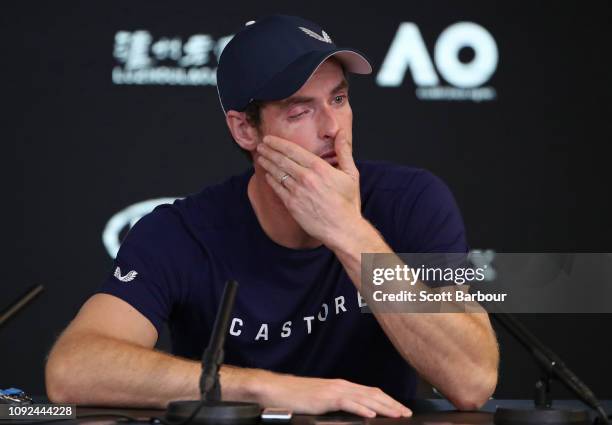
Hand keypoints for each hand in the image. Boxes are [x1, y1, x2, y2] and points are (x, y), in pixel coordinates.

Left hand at [255, 130, 362, 249]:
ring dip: (267, 164)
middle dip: (269, 151)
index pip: (293, 150)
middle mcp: (305, 178)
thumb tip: (341, 132)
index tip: (269, 139)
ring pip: (277, 173)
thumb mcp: (351, 173)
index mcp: (319, 168)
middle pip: (281, 160)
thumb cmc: (348, 202)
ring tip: (261, 158)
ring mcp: (297, 192)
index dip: (278, 143)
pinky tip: (267, 175)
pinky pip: (277, 189)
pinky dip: (271, 180)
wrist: (342, 229)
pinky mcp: (292, 205)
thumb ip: (344, 151)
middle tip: (261, 146)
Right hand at [259, 374, 411, 417]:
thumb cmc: (296, 397)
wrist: (276, 389)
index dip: (388, 400)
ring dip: (384, 406)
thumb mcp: (321, 400)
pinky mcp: (325, 398)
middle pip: (373, 394)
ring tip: (397, 414)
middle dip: (392, 404)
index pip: (371, 392)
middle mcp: (341, 385)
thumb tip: (353, 411)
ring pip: (365, 397)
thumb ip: (337, 403)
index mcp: (341, 386)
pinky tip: (372, 414)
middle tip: (407, 413)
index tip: (401, 409)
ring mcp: (334, 391)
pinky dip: (362, 407)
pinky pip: (347, 402)